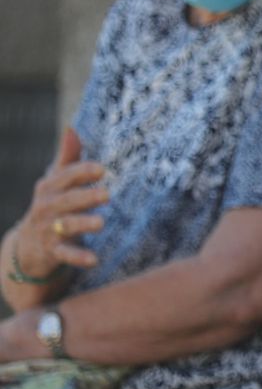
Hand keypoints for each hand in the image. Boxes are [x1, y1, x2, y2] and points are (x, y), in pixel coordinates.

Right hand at [14, 128, 107, 278]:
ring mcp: (49, 230)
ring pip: (65, 226)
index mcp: (49, 188)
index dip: (81, 172)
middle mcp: (46, 208)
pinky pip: (65, 255)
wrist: (28, 247)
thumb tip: (72, 129)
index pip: (64, 177)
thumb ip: (67, 159)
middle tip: (106, 194)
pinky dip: (78, 257)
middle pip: (65, 201)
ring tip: (101, 223)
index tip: (102, 169)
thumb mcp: (55, 183)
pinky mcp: (53, 252)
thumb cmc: (51, 207)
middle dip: (84, 197)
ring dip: (82, 224)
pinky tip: (94, 259)